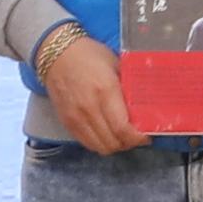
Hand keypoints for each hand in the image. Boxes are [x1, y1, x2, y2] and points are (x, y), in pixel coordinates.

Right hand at [36, 32, 143, 157]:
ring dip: (114, 146)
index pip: (122, 128)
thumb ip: (128, 87)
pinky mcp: (66, 122)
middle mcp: (90, 107)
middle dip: (128, 143)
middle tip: (136, 137)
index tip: (145, 136)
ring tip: (121, 137)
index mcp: (106, 90)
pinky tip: (106, 134)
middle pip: (113, 142)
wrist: (57, 54)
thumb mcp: (115, 65)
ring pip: (100, 147)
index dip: (137, 138)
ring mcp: (76, 117)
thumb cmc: (89, 55)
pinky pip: (86, 143)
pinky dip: (99, 143)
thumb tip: (144, 107)